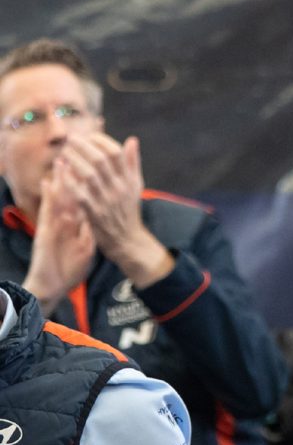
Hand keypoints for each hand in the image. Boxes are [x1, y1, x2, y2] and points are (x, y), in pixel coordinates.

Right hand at [23, 161, 95, 314]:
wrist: (52, 287)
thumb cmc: (68, 270)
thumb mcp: (84, 250)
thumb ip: (88, 235)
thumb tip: (94, 222)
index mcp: (73, 227)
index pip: (80, 202)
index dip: (85, 187)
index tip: (92, 170)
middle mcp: (62, 223)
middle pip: (69, 196)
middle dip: (72, 177)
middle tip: (75, 157)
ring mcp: (53, 227)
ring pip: (58, 199)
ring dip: (61, 181)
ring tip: (62, 161)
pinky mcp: (45, 233)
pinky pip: (49, 213)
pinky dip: (50, 198)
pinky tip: (49, 184)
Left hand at [58, 132, 172, 288]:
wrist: (127, 240)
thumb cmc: (129, 210)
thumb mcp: (136, 185)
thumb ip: (133, 162)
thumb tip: (132, 140)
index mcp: (129, 179)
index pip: (116, 153)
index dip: (101, 140)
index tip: (90, 136)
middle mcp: (118, 188)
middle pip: (100, 160)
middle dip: (83, 146)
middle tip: (71, 139)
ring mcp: (106, 201)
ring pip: (88, 174)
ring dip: (74, 160)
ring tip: (65, 152)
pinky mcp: (93, 213)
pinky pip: (79, 193)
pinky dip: (69, 180)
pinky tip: (62, 172)